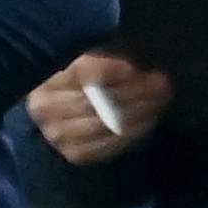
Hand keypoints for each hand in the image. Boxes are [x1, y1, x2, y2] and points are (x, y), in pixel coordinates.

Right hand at [27, 55, 172, 163]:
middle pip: (96, 100)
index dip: (111, 69)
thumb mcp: (90, 55)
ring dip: (138, 112)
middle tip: (161, 83)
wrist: (62, 112)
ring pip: (105, 123)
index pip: (81, 72)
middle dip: (135, 91)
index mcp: (46, 76)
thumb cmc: (81, 76)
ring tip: (159, 100)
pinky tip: (149, 119)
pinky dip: (132, 132)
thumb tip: (131, 66)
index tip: (135, 67)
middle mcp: (45, 108)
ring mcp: (58, 134)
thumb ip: (105, 56)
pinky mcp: (74, 153)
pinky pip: (108, 145)